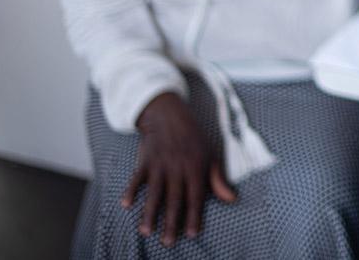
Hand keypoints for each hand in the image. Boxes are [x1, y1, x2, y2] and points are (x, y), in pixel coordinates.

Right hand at [122, 92, 236, 246]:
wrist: (169, 115)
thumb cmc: (193, 138)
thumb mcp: (209, 155)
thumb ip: (218, 179)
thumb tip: (232, 199)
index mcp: (196, 167)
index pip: (196, 196)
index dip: (194, 215)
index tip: (192, 234)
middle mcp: (178, 167)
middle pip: (174, 199)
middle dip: (171, 222)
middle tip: (168, 243)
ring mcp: (160, 164)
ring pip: (155, 192)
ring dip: (150, 212)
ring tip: (147, 231)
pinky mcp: (145, 160)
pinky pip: (136, 177)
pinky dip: (131, 190)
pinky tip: (126, 204)